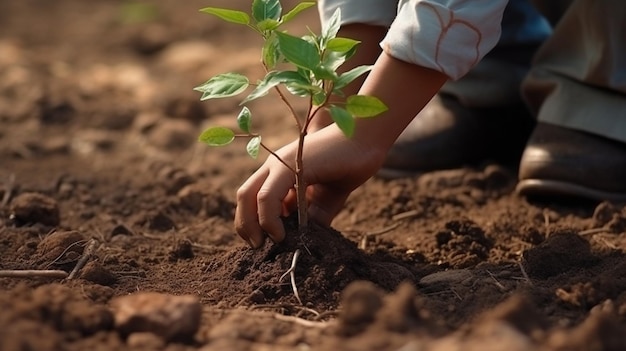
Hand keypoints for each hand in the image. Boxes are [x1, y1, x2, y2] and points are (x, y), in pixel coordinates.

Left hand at [236, 52, 447, 247]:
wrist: (367, 139)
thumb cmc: (350, 164)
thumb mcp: (327, 198)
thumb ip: (313, 217)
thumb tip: (304, 240)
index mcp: (281, 170)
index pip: (253, 197)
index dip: (253, 221)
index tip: (264, 242)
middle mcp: (275, 164)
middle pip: (244, 196)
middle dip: (245, 225)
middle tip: (257, 247)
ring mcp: (281, 163)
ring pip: (249, 195)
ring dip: (253, 224)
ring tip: (268, 243)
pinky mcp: (291, 166)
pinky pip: (268, 196)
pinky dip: (269, 219)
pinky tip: (281, 235)